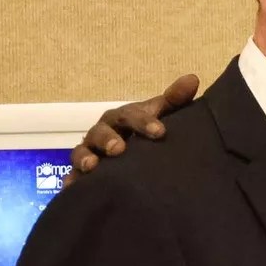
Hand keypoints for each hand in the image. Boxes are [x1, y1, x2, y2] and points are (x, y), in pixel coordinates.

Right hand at [66, 74, 198, 184]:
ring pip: (82, 152)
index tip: (160, 132)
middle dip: (108, 139)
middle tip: (118, 149)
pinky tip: (73, 187)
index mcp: (123, 117)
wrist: (131, 154)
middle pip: (101, 132)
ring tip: (91, 166)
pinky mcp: (82, 174)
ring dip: (85, 157)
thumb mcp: (160, 115)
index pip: (131, 115)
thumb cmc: (145, 129)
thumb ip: (174, 100)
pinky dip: (72, 181)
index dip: (144, 122)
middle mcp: (103, 132)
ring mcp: (90, 152)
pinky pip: (73, 177)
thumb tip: (192, 79)